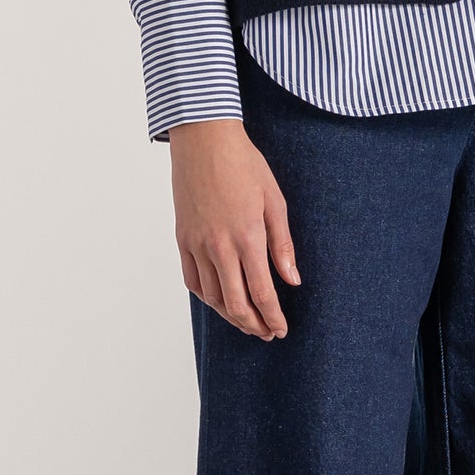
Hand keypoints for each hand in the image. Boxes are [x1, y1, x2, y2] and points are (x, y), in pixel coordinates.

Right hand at [169, 117, 299, 338]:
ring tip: (247, 322)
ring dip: (231, 316)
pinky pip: (192, 280)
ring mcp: (197, 244)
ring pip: (212, 297)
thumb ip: (282, 245)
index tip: (281, 329)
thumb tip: (292, 280)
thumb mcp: (275, 201)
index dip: (273, 317)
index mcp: (247, 237)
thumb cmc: (244, 165)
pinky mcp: (182, 239)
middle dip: (253, 324)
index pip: (262, 293)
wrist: (204, 141)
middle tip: (267, 333)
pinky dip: (206, 298)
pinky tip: (220, 301)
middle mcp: (219, 246)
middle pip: (235, 304)